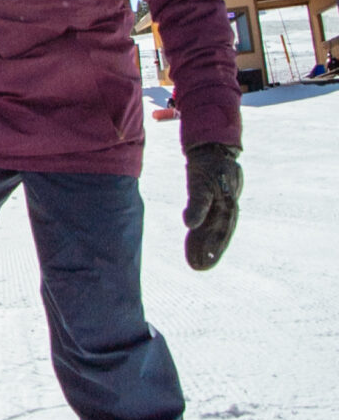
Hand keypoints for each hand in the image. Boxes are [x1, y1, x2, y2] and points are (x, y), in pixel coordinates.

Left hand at [183, 142, 241, 269]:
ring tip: (196, 265)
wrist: (212, 150)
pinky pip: (209, 223)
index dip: (215, 245)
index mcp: (228, 202)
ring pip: (215, 230)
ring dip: (206, 246)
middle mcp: (228, 206)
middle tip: (200, 268)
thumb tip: (190, 225)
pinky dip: (201, 235)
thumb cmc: (206, 165)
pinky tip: (193, 248)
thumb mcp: (199, 183)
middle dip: (211, 251)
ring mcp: (222, 205)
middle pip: (221, 232)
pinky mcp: (215, 205)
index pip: (223, 228)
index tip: (207, 260)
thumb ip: (197, 204)